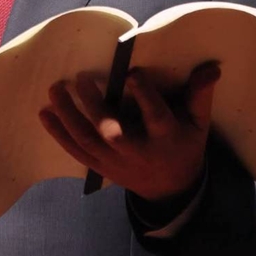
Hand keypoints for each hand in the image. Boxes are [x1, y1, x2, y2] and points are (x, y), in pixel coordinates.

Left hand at [39, 63, 220, 201]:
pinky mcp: (100, 167)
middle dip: (95, 107)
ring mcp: (115, 162)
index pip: (156, 118)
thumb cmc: (183, 145)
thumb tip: (211, 67)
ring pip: (88, 141)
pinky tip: (45, 113)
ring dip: (68, 116)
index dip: (145, 97)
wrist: (169, 189)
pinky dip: (59, 134)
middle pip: (113, 133)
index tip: (133, 73)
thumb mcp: (198, 124)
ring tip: (55, 89)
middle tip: (82, 78)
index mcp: (165, 139)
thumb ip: (200, 95)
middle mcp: (137, 153)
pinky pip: (76, 151)